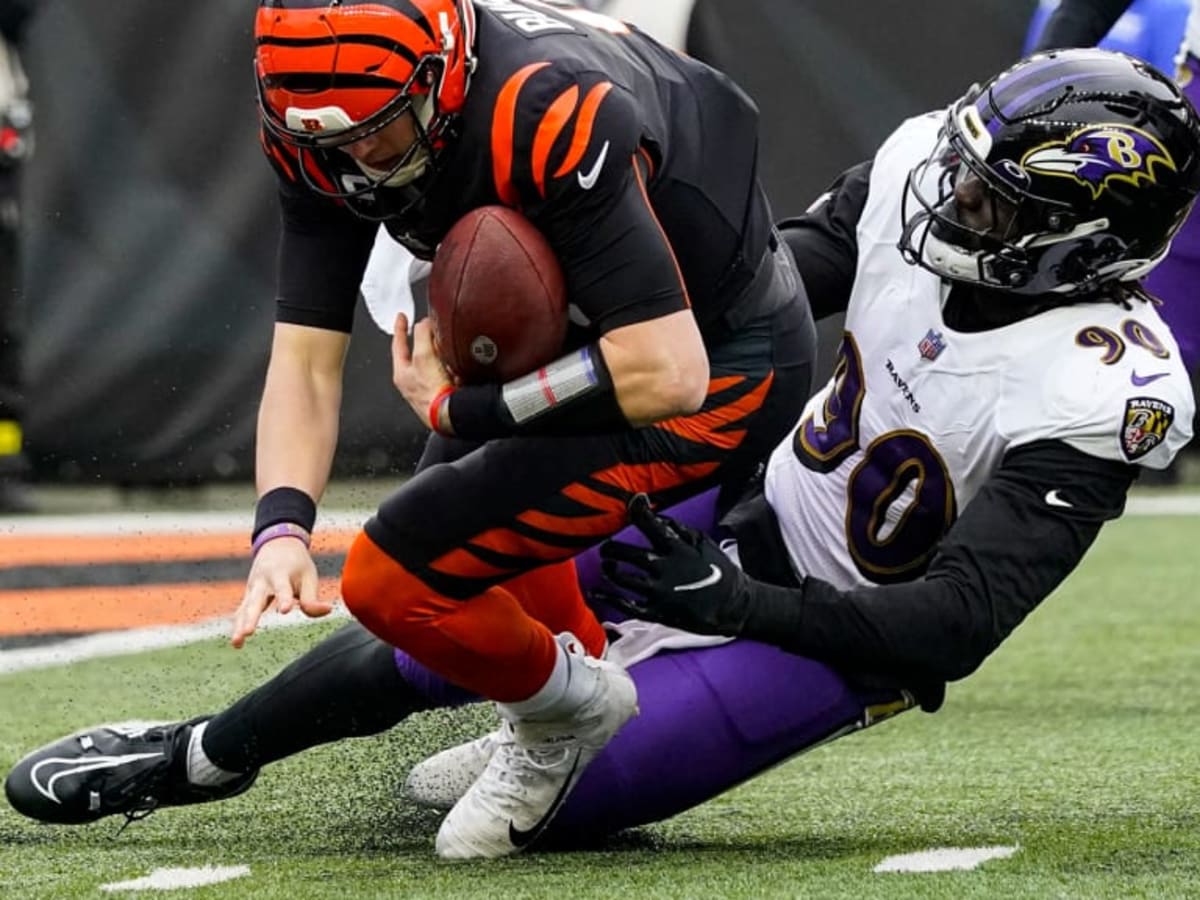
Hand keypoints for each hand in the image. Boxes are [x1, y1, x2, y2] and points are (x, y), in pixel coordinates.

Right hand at [231, 537, 331, 647]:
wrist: (277, 544)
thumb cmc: (296, 563)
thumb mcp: (308, 576)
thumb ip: (312, 598)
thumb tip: (327, 611)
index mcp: (280, 573)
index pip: (282, 588)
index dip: (283, 599)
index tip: (284, 610)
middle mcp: (263, 581)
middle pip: (256, 600)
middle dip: (252, 616)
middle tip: (249, 631)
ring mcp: (253, 589)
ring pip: (244, 608)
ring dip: (240, 625)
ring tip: (237, 642)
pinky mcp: (248, 596)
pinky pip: (241, 612)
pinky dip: (237, 625)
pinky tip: (237, 643)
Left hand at [392, 312, 453, 428]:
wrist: (449, 415)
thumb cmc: (432, 393)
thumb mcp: (424, 356)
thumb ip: (423, 335)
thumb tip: (425, 323)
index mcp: (402, 373)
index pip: (398, 344)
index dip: (401, 328)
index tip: (402, 317)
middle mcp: (413, 382)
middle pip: (417, 354)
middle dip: (426, 342)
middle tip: (433, 332)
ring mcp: (428, 389)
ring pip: (434, 365)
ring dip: (443, 357)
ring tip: (451, 352)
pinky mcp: (444, 395)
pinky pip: (449, 376)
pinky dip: (455, 371)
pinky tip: (460, 371)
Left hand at [599, 494, 751, 635]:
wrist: (735, 607)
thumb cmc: (721, 573)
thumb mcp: (706, 544)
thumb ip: (681, 531)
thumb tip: (660, 519)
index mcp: (677, 549)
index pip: (651, 524)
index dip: (638, 510)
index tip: (632, 502)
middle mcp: (664, 568)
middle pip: (625, 553)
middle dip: (611, 548)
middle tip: (607, 548)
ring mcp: (658, 592)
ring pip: (621, 577)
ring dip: (609, 569)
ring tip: (607, 566)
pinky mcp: (657, 612)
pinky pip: (625, 604)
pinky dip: (607, 597)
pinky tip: (597, 591)